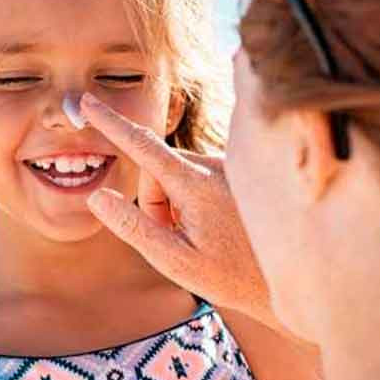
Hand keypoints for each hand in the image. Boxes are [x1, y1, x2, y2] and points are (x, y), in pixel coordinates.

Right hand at [78, 93, 277, 329]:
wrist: (293, 278)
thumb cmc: (232, 277)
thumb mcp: (174, 261)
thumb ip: (133, 227)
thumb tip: (98, 197)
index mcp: (197, 184)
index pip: (142, 146)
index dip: (110, 123)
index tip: (86, 102)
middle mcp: (216, 166)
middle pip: (157, 172)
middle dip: (155, 204)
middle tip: (177, 241)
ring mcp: (229, 168)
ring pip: (176, 176)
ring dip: (176, 205)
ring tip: (203, 238)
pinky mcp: (237, 173)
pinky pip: (197, 179)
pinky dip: (194, 202)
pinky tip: (218, 229)